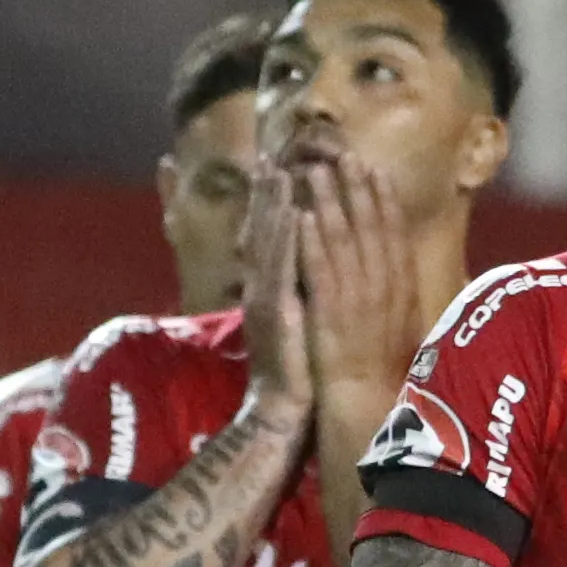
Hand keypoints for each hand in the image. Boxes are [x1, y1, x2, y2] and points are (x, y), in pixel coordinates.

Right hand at [233, 164, 318, 417]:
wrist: (281, 408)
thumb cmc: (293, 367)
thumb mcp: (292, 321)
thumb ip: (292, 292)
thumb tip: (303, 266)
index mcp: (269, 288)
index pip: (271, 238)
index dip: (272, 204)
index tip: (277, 169)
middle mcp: (262, 287)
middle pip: (266, 232)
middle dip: (268, 194)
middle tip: (272, 158)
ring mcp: (267, 298)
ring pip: (272, 243)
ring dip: (275, 206)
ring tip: (281, 172)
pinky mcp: (279, 313)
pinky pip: (284, 270)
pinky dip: (289, 241)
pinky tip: (295, 216)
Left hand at [294, 152, 433, 428]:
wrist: (367, 407)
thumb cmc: (387, 374)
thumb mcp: (406, 327)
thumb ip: (402, 296)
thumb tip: (404, 272)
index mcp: (404, 290)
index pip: (394, 234)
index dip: (384, 200)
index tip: (375, 170)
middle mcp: (384, 288)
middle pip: (370, 228)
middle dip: (356, 189)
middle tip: (344, 153)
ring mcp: (356, 299)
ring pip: (342, 241)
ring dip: (328, 203)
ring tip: (314, 170)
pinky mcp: (329, 312)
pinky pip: (319, 268)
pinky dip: (311, 240)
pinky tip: (302, 215)